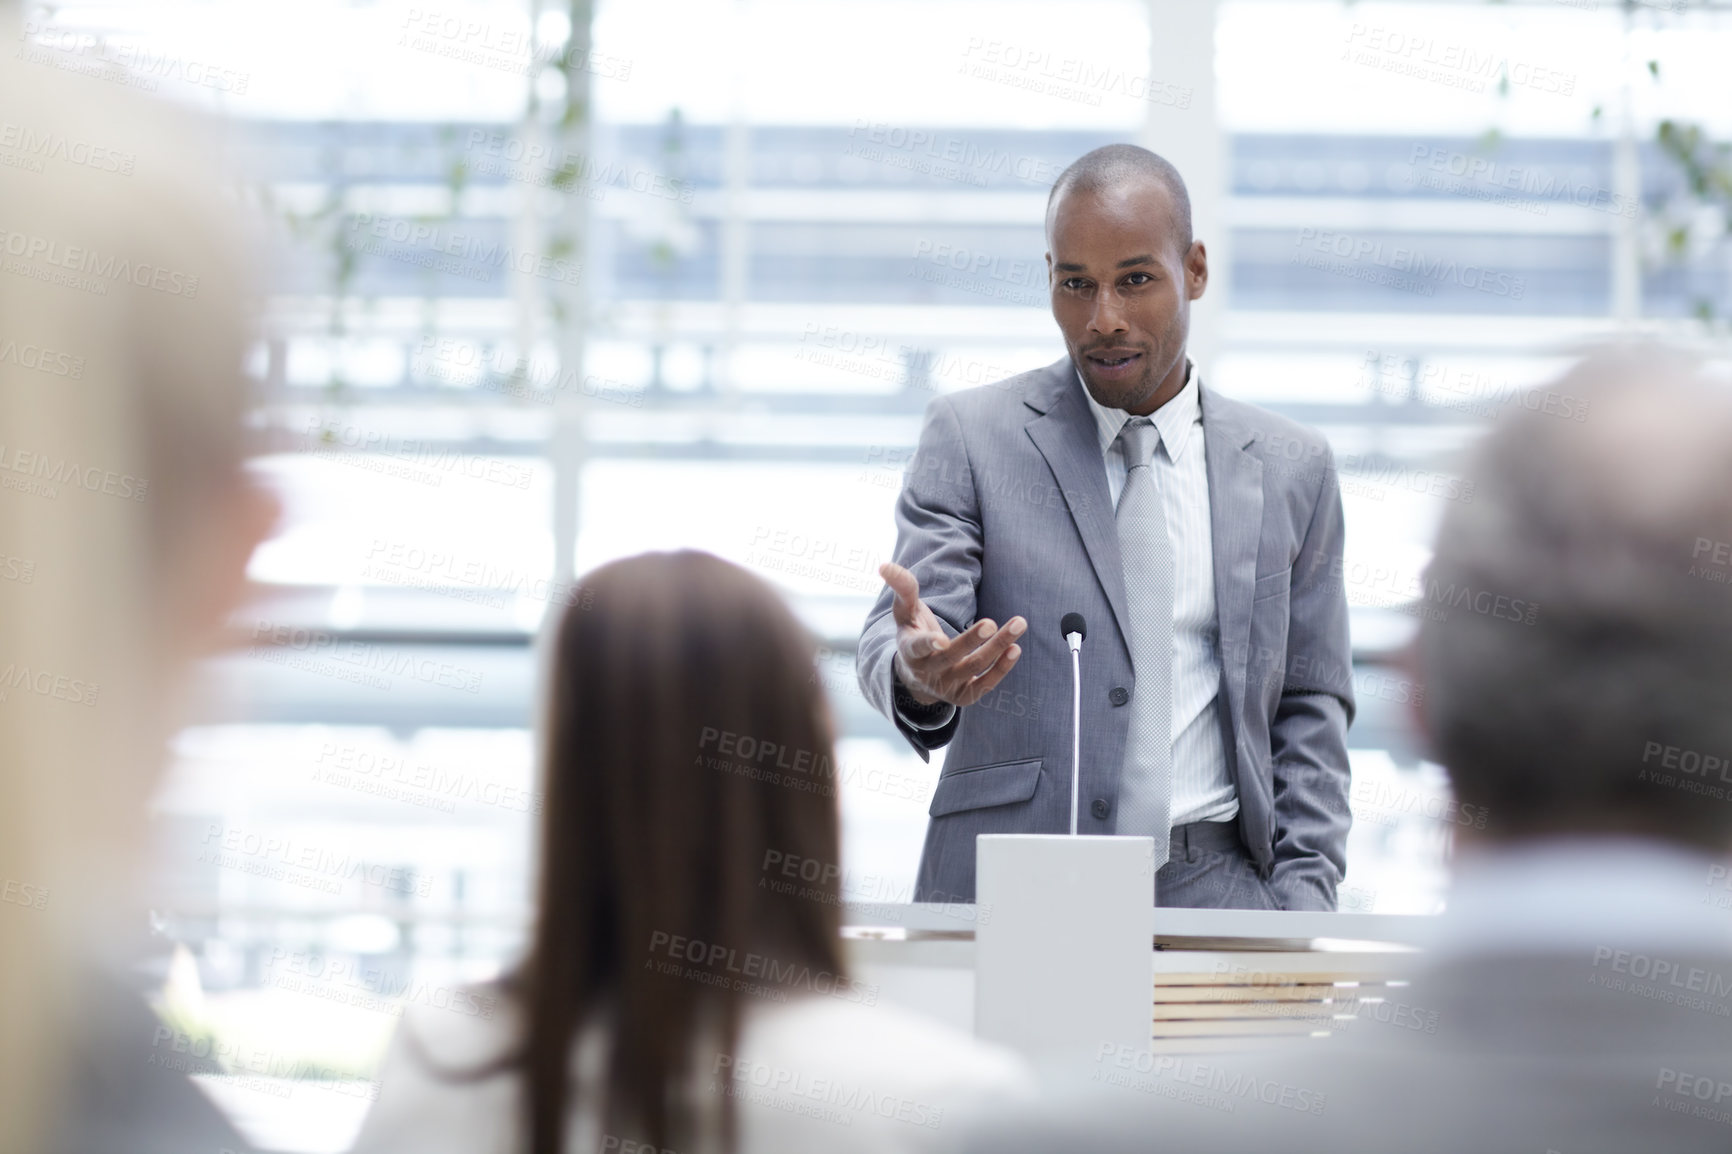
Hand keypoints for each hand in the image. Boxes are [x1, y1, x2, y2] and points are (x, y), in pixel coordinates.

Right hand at [880, 562, 1025, 707]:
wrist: (918, 675)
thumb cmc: (913, 633)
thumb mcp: (905, 612)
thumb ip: (902, 588)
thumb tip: (884, 566)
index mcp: (910, 651)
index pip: (917, 647)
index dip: (929, 644)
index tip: (941, 639)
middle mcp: (928, 672)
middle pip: (951, 658)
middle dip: (972, 641)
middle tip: (991, 623)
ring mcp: (947, 686)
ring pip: (974, 667)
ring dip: (998, 647)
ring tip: (1018, 624)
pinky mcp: (965, 696)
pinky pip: (986, 684)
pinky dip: (1002, 668)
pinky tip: (1015, 648)